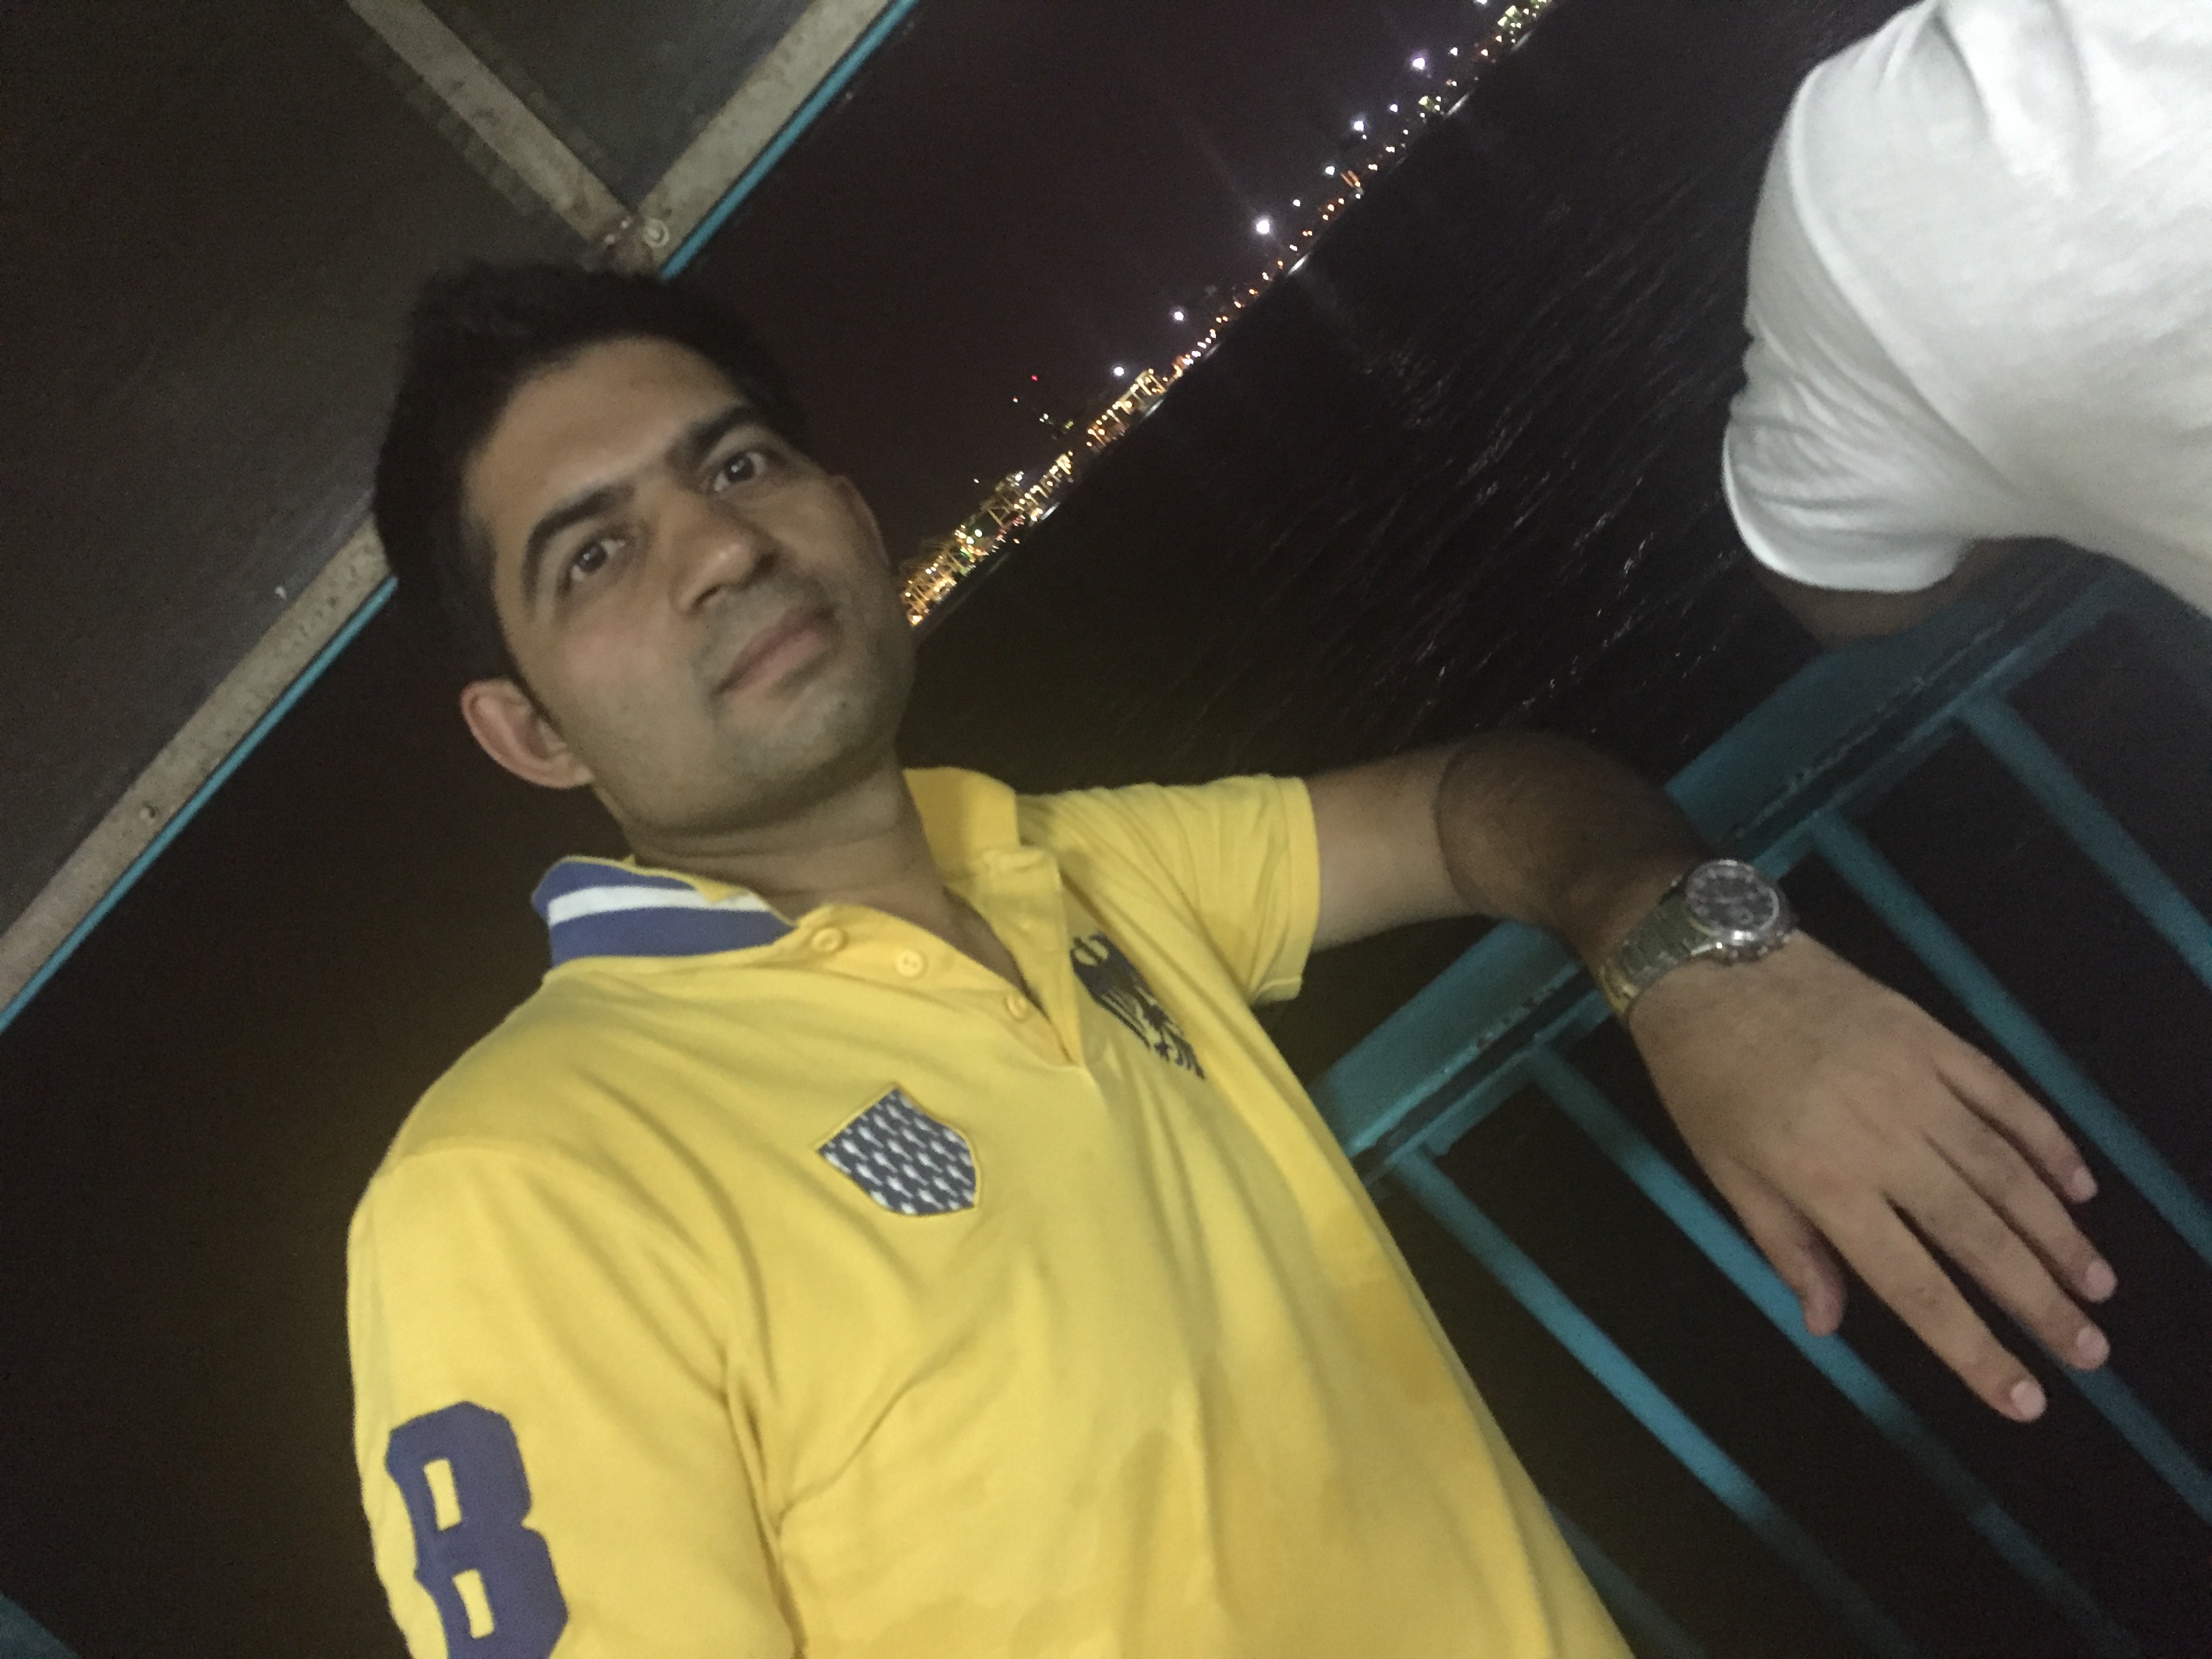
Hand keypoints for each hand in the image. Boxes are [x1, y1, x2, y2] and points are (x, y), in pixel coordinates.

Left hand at [1626, 933, 2114, 1420]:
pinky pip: (2007, 1097)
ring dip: (2060, 1233)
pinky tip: (2080, 1186)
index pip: (1915, 1285)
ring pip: (2008, 1172)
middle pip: (1981, 1236)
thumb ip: (1787, 1248)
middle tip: (2089, 1351)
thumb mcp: (1727, 1174)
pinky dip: (2049, 1143)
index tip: (2022, 1399)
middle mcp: (1887, 1142)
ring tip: (2096, 1286)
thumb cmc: (1705, 1080)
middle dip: (2040, 1301)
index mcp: (1828, 1185)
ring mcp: (1919, 1085)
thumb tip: (1829, 1323)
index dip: (1973, 1348)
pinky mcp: (1935, 1039)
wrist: (1710, 967)